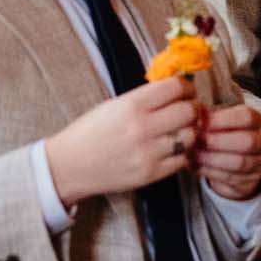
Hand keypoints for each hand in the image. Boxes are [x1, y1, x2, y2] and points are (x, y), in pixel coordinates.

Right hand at [44, 77, 196, 206]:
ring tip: (178, 131)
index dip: (186, 86)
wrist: (69, 166)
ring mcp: (148, 153)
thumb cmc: (89, 133)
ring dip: (188, 131)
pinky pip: (182, 160)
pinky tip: (171, 149)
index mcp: (132, 105)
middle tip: (187, 110)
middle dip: (191, 108)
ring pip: (189, 136)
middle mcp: (142, 127)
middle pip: (188, 111)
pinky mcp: (150, 174)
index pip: (175, 87)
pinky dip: (181, 153)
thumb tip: (175, 89)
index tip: (186, 90)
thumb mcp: (113, 105)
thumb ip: (145, 98)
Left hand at [195, 103, 260, 200]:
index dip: (223, 119)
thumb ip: (210, 117)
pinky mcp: (248, 181)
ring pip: (239, 163)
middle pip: (248, 142)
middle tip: (198, 139)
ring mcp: (258, 163)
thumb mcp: (222, 121)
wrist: (236, 160)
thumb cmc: (226, 135)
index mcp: (257, 122)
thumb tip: (195, 113)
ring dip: (212, 158)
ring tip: (194, 153)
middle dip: (219, 141)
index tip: (202, 122)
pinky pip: (229, 178)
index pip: (246, 117)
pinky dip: (209, 171)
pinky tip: (195, 165)